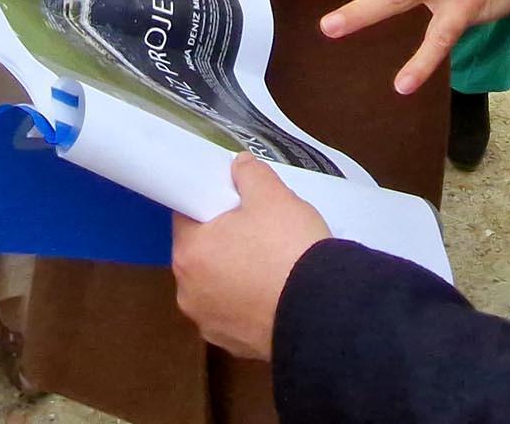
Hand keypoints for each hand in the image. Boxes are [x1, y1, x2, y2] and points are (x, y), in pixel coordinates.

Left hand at [171, 155, 330, 360]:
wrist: (323, 311)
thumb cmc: (289, 249)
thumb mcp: (273, 197)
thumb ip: (250, 174)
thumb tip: (240, 165)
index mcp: (189, 252)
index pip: (186, 216)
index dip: (210, 205)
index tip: (233, 203)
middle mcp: (188, 292)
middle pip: (201, 253)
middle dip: (223, 241)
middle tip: (258, 230)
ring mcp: (209, 323)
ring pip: (217, 286)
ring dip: (234, 275)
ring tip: (270, 263)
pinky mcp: (232, 344)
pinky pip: (235, 313)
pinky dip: (249, 303)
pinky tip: (274, 292)